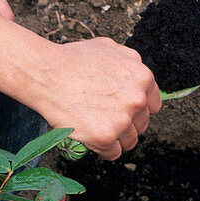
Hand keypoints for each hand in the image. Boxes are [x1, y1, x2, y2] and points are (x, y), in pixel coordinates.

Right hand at [0, 5, 160, 159]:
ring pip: (129, 141)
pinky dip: (103, 150)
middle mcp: (137, 100)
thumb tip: (137, 71)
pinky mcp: (105, 137)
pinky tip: (91, 138)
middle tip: (106, 120)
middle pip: (141, 124)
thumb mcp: (109, 48)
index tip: (125, 112)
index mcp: (143, 78)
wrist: (46, 74)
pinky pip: (113, 153)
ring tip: (97, 129)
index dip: (138, 109)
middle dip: (127, 124)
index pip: (153, 105)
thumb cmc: (73, 59)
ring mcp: (122, 120)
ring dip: (116, 139)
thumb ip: (129, 60)